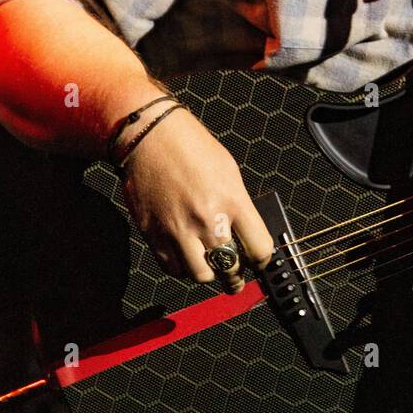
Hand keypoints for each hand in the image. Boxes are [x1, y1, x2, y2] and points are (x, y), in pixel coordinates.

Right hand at [117, 106, 273, 292]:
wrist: (150, 136)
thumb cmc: (191, 147)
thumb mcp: (229, 171)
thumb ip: (239, 205)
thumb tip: (245, 234)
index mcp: (232, 200)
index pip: (259, 249)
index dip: (262, 260)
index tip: (258, 260)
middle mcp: (207, 219)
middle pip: (230, 269)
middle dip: (236, 276)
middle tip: (235, 275)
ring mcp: (179, 229)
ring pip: (201, 275)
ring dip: (208, 273)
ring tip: (209, 265)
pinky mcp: (154, 234)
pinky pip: (173, 268)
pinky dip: (182, 268)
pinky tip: (187, 256)